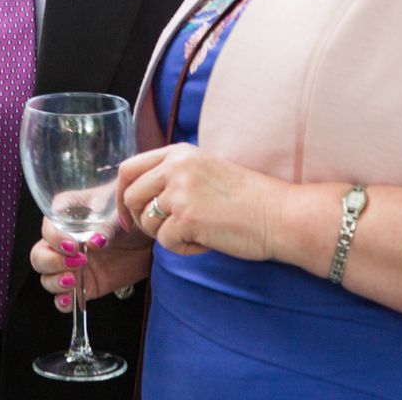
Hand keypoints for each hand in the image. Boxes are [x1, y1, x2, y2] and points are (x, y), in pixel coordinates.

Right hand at [29, 218, 151, 310]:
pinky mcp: (84, 285)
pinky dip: (62, 301)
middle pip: (40, 253)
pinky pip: (63, 297)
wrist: (151, 240)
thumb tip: (95, 241)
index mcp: (69, 214)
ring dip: (55, 280)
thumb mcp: (121, 214)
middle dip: (51, 261)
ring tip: (73, 280)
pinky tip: (70, 299)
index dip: (54, 236)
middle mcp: (65, 240)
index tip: (72, 245)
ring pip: (46, 275)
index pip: (49, 224)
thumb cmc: (133, 216)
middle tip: (77, 261)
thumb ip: (107, 226)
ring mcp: (72, 265)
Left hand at [120, 143, 282, 259]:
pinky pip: (166, 242)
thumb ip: (174, 175)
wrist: (279, 214)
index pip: (129, 169)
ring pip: (147, 222)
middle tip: (164, 231)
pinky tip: (206, 242)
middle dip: (139, 219)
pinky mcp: (187, 218)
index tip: (128, 214)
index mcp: (179, 153)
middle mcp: (176, 167)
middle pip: (131, 196)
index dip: (122, 195)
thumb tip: (139, 196)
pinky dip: (183, 249)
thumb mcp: (205, 171)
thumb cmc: (247, 198)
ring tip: (196, 233)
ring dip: (166, 235)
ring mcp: (180, 192)